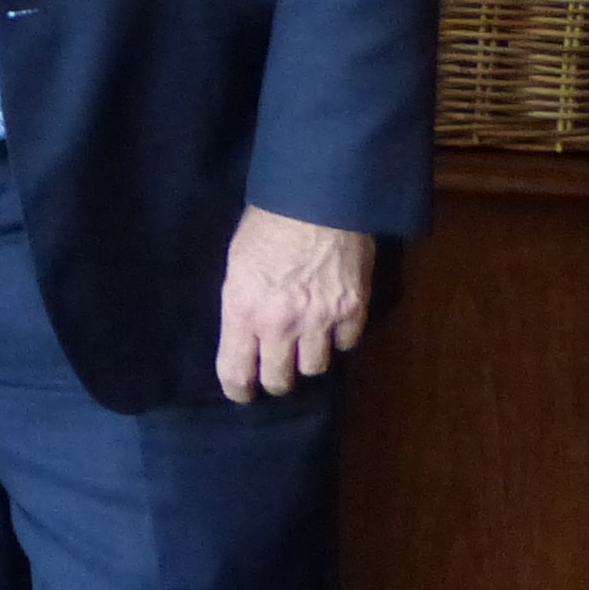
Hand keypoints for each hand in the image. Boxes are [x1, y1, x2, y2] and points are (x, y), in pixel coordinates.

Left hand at [215, 205, 372, 401]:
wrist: (317, 196)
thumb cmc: (267, 222)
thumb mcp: (236, 264)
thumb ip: (240, 304)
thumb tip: (243, 333)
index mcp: (243, 311)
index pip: (236, 372)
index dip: (238, 389)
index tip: (242, 393)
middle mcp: (281, 325)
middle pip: (280, 380)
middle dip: (275, 378)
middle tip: (276, 370)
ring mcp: (320, 321)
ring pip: (315, 368)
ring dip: (308, 359)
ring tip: (306, 345)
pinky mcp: (353, 311)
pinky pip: (346, 344)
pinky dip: (339, 339)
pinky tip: (333, 325)